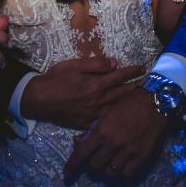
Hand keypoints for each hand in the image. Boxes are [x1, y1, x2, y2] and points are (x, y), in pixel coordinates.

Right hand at [21, 57, 144, 129]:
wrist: (38, 99)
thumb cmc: (55, 79)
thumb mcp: (74, 65)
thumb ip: (96, 64)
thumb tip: (114, 63)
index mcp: (95, 85)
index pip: (119, 76)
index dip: (132, 71)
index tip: (142, 67)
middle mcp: (97, 101)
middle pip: (122, 93)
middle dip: (135, 87)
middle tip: (147, 83)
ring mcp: (92, 114)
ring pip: (116, 108)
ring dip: (128, 102)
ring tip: (138, 98)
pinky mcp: (85, 124)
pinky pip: (104, 120)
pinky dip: (114, 115)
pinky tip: (120, 114)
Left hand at [64, 87, 169, 183]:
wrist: (154, 103)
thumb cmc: (128, 105)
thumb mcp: (106, 114)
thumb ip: (91, 130)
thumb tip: (77, 143)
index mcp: (101, 131)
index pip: (81, 153)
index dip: (72, 166)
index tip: (67, 174)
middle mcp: (112, 143)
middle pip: (95, 166)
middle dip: (93, 166)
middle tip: (97, 161)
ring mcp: (127, 151)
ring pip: (109, 172)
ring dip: (107, 170)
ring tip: (110, 165)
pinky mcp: (141, 157)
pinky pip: (126, 175)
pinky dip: (122, 174)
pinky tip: (123, 169)